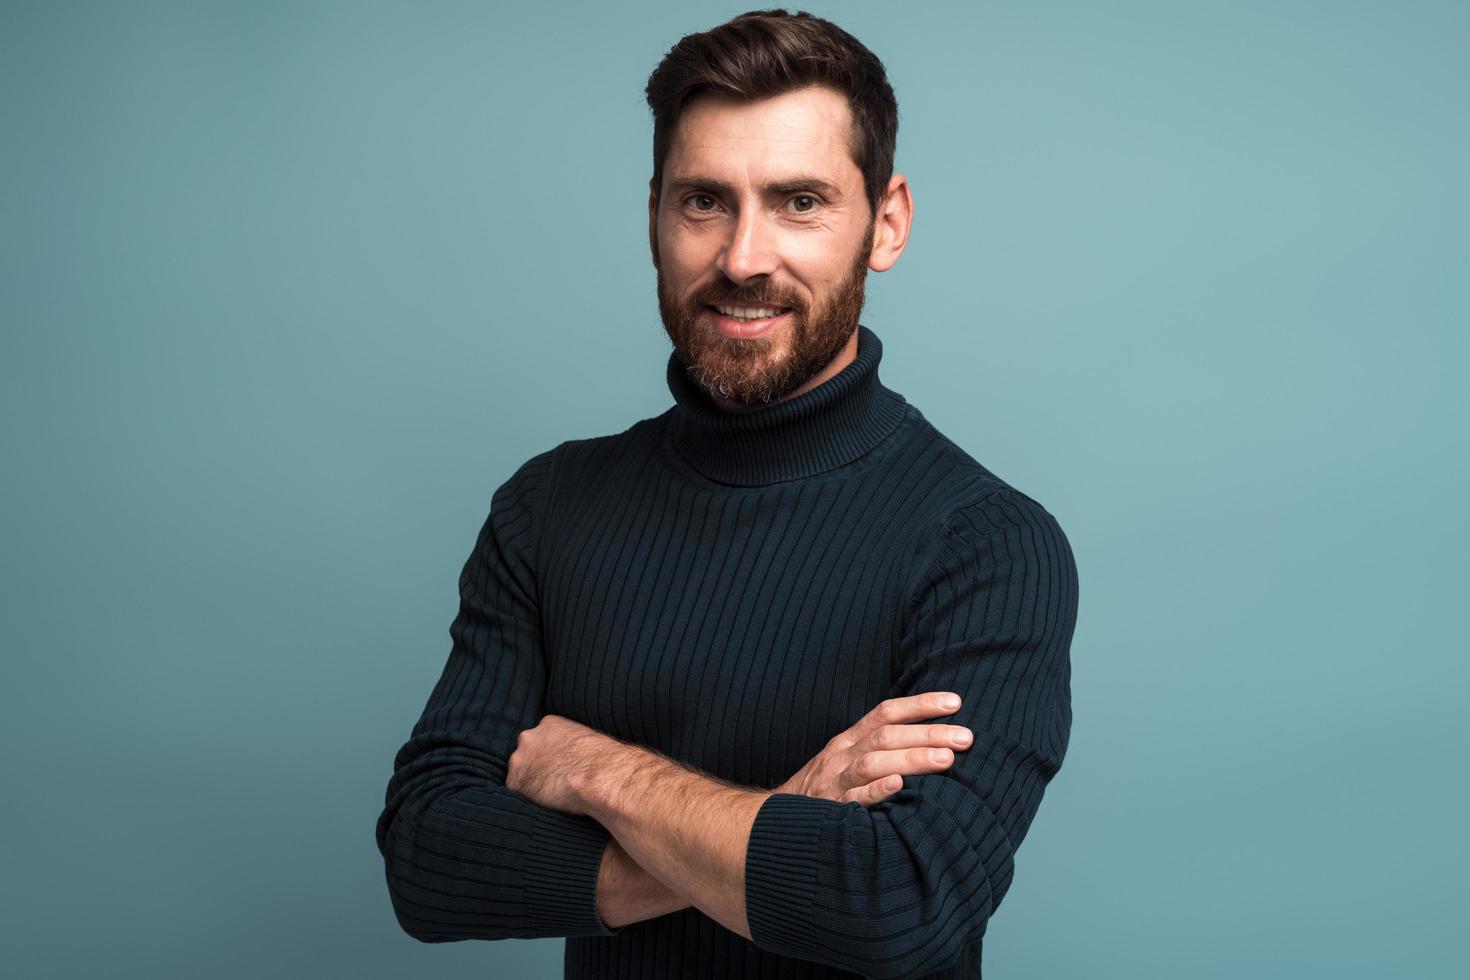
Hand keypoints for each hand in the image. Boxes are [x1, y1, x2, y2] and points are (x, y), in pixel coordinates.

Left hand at [506, 713, 613, 815]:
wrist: (599, 776)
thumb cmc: (602, 760)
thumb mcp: (587, 739)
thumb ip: (571, 742)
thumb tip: (574, 753)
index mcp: (548, 723)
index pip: (542, 737)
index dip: (550, 752)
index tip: (559, 763)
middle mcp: (529, 737)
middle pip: (527, 751)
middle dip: (536, 763)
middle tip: (553, 777)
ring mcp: (519, 759)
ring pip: (520, 771)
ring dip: (532, 779)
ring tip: (552, 791)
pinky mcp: (516, 782)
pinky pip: (517, 791)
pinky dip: (529, 796)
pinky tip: (547, 799)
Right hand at [775, 692, 970, 807]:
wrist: (775, 823)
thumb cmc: (826, 791)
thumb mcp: (847, 760)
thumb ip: (879, 748)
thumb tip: (932, 738)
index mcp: (849, 740)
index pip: (886, 712)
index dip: (920, 704)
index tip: (955, 702)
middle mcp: (842, 755)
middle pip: (886, 736)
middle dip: (928, 733)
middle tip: (965, 737)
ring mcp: (835, 782)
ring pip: (873, 763)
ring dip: (911, 759)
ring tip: (946, 760)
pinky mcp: (831, 811)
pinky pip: (854, 800)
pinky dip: (877, 792)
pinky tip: (899, 787)